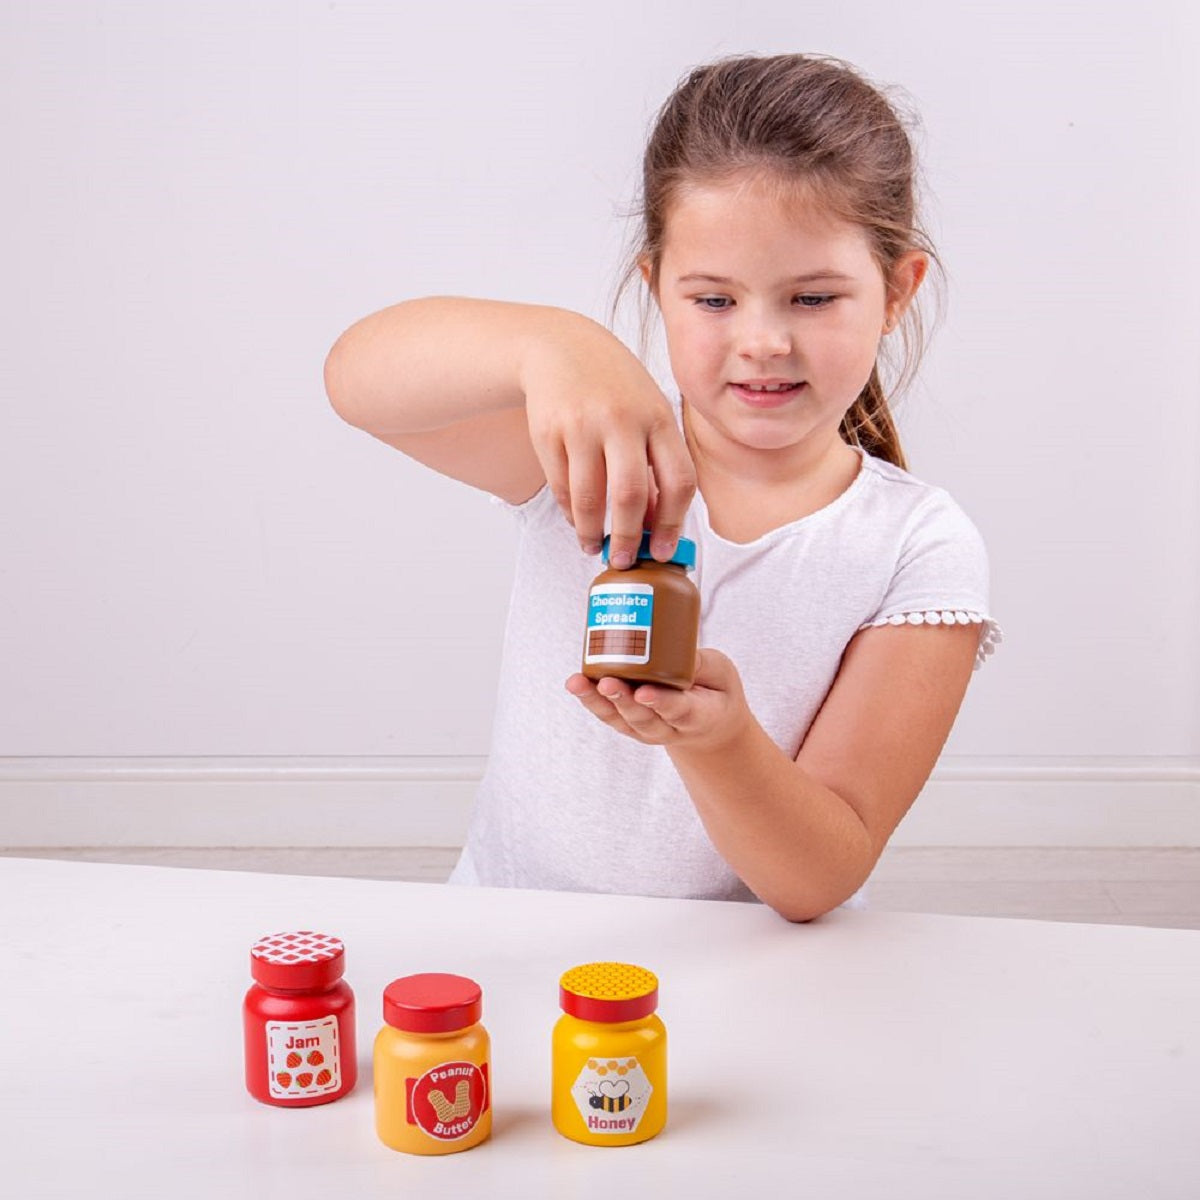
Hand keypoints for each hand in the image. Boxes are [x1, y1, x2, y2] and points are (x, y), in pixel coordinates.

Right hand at [521, 314, 695, 566]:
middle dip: (628, 538)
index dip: (672, 523)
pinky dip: (570, 512)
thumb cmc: (614, 388)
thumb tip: (654, 524)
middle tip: (623, 560)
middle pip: (631, 495)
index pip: (679, 480)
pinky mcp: (549, 432)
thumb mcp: (648, 411)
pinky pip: (562, 486)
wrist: (560, 347)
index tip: (662, 550)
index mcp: (659, 417)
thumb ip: (656, 461)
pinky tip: (576, 519)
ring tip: (593, 545)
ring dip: (591, 532)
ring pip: (589, 498)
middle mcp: (623, 420)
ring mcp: (583, 425)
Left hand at [565, 649, 751, 750]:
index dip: (660, 702)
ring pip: (618, 718)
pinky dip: (590, 699)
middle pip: (642, 718)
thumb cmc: (715, 692)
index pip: (679, 712)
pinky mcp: (628, 722)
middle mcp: (669, 729)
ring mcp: (645, 729)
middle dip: (622, 700)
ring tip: (577, 683)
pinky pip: (608, 714)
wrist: (707, 725)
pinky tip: (576, 683)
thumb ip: (700, 662)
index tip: (644, 693)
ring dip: (596, 700)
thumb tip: (669, 645)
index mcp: (698, 717)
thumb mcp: (721, 673)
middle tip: (607, 683)